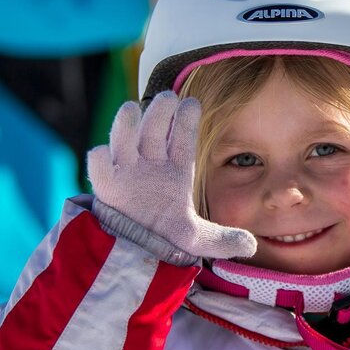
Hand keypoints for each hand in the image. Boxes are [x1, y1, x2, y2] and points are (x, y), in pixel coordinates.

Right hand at [87, 91, 256, 260]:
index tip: (191, 104)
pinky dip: (101, 158)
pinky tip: (106, 156)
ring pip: (124, 135)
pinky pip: (100, 163)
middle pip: (153, 128)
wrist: (136, 251)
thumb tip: (250, 246)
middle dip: (159, 111)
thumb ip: (221, 239)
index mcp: (176, 169)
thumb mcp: (197, 240)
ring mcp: (126, 170)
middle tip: (167, 97)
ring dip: (126, 123)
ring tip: (131, 110)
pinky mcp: (106, 184)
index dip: (185, 121)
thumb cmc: (167, 237)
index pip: (182, 138)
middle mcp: (150, 162)